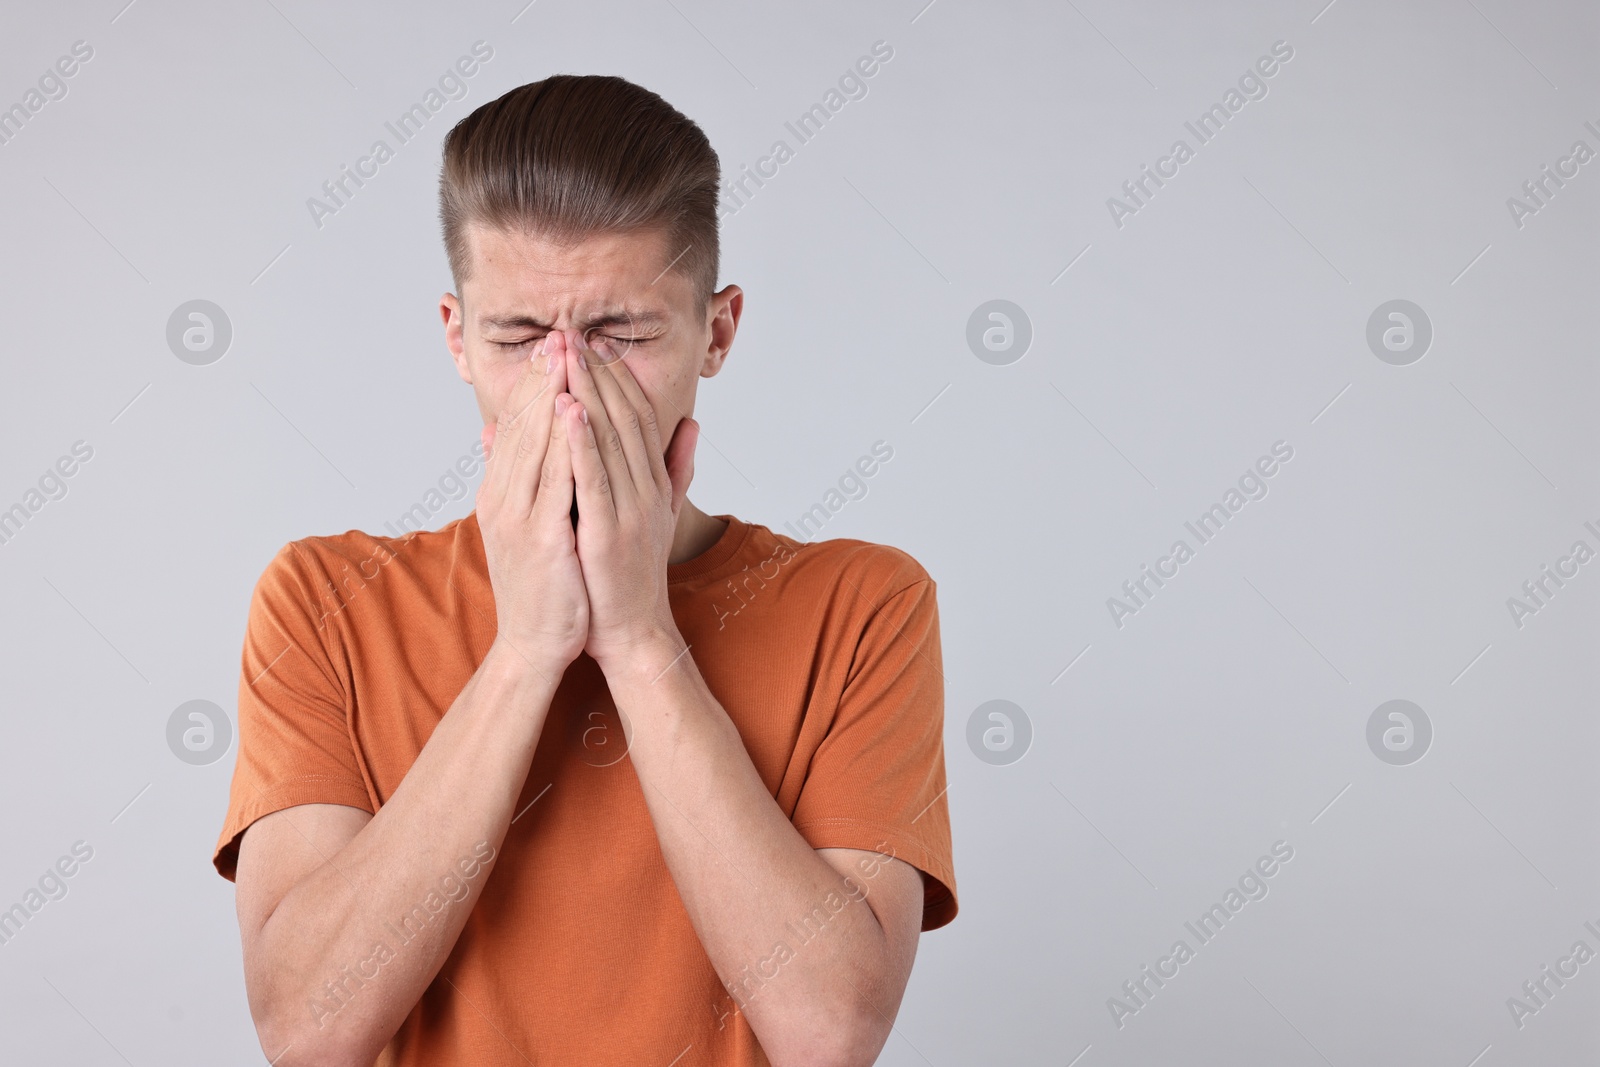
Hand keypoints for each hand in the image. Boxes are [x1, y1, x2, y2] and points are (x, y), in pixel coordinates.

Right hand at [475, 332, 588, 673]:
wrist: (536, 644)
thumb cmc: (545, 585)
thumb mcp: (529, 523)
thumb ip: (520, 478)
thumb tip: (500, 435)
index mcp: (504, 491)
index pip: (518, 424)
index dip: (536, 382)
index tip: (555, 344)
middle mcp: (502, 496)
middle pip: (522, 423)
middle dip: (542, 375)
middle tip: (560, 332)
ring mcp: (517, 515)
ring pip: (534, 442)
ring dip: (550, 394)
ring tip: (565, 354)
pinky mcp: (539, 535)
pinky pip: (552, 479)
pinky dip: (562, 442)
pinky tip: (572, 410)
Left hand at [555, 329, 698, 670]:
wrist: (634, 634)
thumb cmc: (635, 577)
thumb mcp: (660, 515)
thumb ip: (676, 469)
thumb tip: (693, 425)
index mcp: (654, 484)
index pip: (640, 416)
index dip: (619, 377)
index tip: (595, 343)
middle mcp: (646, 490)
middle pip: (624, 417)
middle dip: (598, 372)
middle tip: (573, 332)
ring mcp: (629, 510)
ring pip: (608, 439)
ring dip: (588, 391)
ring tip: (567, 354)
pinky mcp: (608, 533)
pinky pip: (593, 478)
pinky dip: (580, 440)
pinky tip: (566, 407)